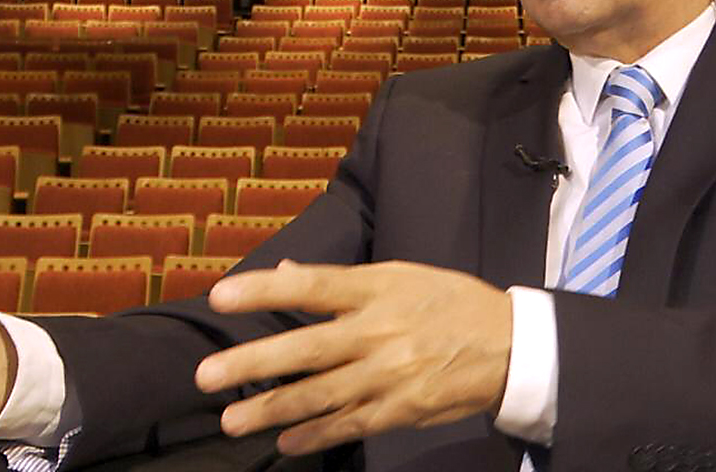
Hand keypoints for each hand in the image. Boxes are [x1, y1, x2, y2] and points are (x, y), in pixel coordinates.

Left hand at [194, 260, 511, 455]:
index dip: (264, 290)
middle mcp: (379, 331)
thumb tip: (286, 273)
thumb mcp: (400, 275)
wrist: (509, 345)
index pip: (312, 285)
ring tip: (231, 420)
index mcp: (377, 289)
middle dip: (253, 364)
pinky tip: (284, 442)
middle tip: (206, 377)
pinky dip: (314, 435)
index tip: (220, 296)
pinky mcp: (400, 410)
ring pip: (320, 395)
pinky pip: (349, 425)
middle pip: (307, 348)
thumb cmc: (447, 302)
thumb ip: (341, 281)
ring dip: (271, 410)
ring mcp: (389, 375)